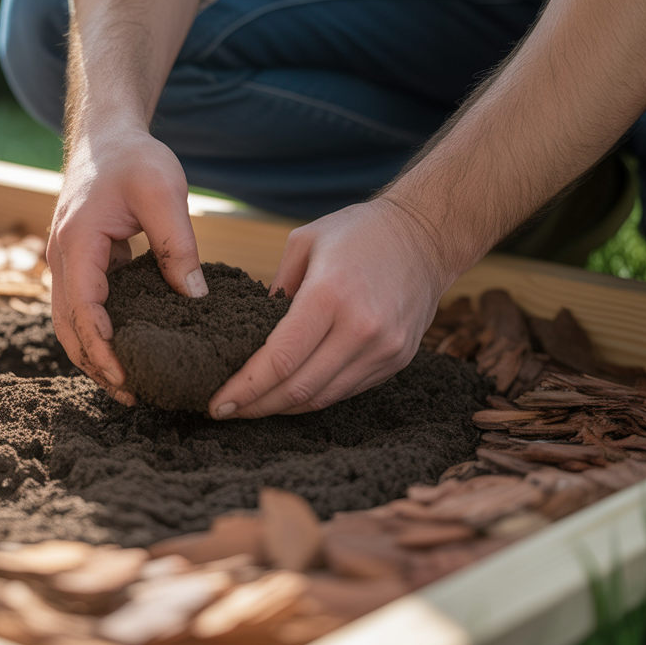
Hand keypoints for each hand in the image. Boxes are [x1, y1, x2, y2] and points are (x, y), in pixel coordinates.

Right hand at [47, 129, 207, 402]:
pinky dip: (98, 334)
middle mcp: (62, 258)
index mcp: (78, 243)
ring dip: (93, 355)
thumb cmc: (134, 158)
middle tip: (130, 396)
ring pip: (70, 322)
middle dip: (94, 365)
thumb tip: (194, 298)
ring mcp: (67, 263)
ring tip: (127, 386)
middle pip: (67, 327)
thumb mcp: (164, 192)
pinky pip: (82, 308)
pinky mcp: (81, 265)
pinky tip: (128, 350)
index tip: (127, 377)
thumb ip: (178, 245)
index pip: (82, 309)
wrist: (106, 137)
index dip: (102, 348)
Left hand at [207, 197, 455, 418]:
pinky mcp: (396, 360)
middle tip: (225, 411)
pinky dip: (313, 397)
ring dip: (282, 408)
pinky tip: (289, 394)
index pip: (280, 359)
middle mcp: (361, 328)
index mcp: (330, 295)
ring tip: (252, 407)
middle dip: (256, 406)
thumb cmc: (359, 232)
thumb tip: (253, 332)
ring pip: (322, 398)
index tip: (218, 403)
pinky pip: (345, 390)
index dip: (245, 389)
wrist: (427, 236)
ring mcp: (383, 349)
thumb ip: (275, 288)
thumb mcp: (305, 242)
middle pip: (298, 388)